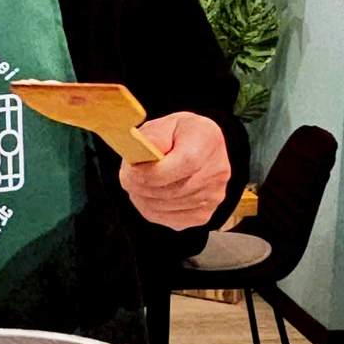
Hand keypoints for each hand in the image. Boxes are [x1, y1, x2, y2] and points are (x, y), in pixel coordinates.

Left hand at [119, 112, 230, 229]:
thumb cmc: (179, 134)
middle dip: (141, 186)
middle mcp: (216, 172)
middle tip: (126, 178)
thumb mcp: (164, 123)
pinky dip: (151, 209)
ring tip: (136, 184)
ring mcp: (212, 197)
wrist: (199, 148)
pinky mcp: (203, 215)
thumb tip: (142, 153)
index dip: (152, 172)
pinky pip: (169, 219)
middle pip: (173, 190)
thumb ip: (153, 136)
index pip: (184, 164)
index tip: (130, 170)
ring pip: (167, 207)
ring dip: (143, 198)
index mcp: (208, 141)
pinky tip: (147, 195)